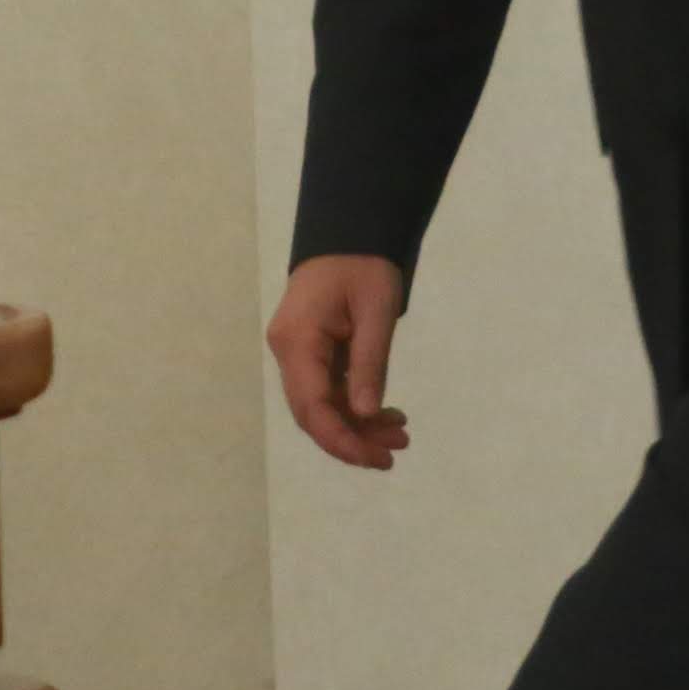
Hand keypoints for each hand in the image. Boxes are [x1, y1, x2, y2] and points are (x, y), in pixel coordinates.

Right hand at [269, 252, 411, 469]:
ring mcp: (295, 352)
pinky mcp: (309, 351)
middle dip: (353, 437)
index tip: (376, 458)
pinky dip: (355, 405)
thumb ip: (369, 364)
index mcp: (298, 341)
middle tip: (396, 450)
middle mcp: (288, 352)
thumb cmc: (365, 264)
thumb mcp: (377, 312)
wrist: (350, 231)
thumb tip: (363, 414)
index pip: (312, 406)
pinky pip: (327, 389)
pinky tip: (386, 413)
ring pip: (321, 405)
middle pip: (313, 413)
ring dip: (357, 424)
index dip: (342, 439)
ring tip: (400, 432)